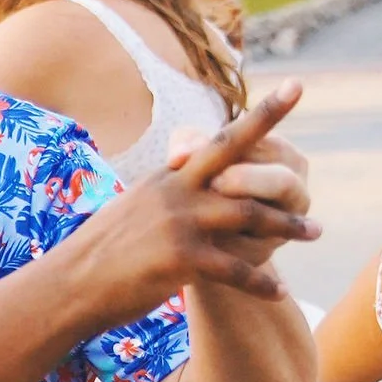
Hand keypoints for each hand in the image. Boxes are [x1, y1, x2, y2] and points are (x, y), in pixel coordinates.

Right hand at [74, 83, 319, 321]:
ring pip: (248, 217)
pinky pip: (235, 269)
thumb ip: (166, 193)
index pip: (220, 139)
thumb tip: (183, 180)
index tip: (295, 89)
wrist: (68, 285)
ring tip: (313, 234)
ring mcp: (179, 224)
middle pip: (240, 167)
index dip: (262, 115)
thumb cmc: (99, 253)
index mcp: (169, 177)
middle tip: (312, 176)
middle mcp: (176, 191)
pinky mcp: (181, 260)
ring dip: (286, 227)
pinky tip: (279, 292)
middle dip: (281, 168)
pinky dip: (261, 282)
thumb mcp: (133, 208)